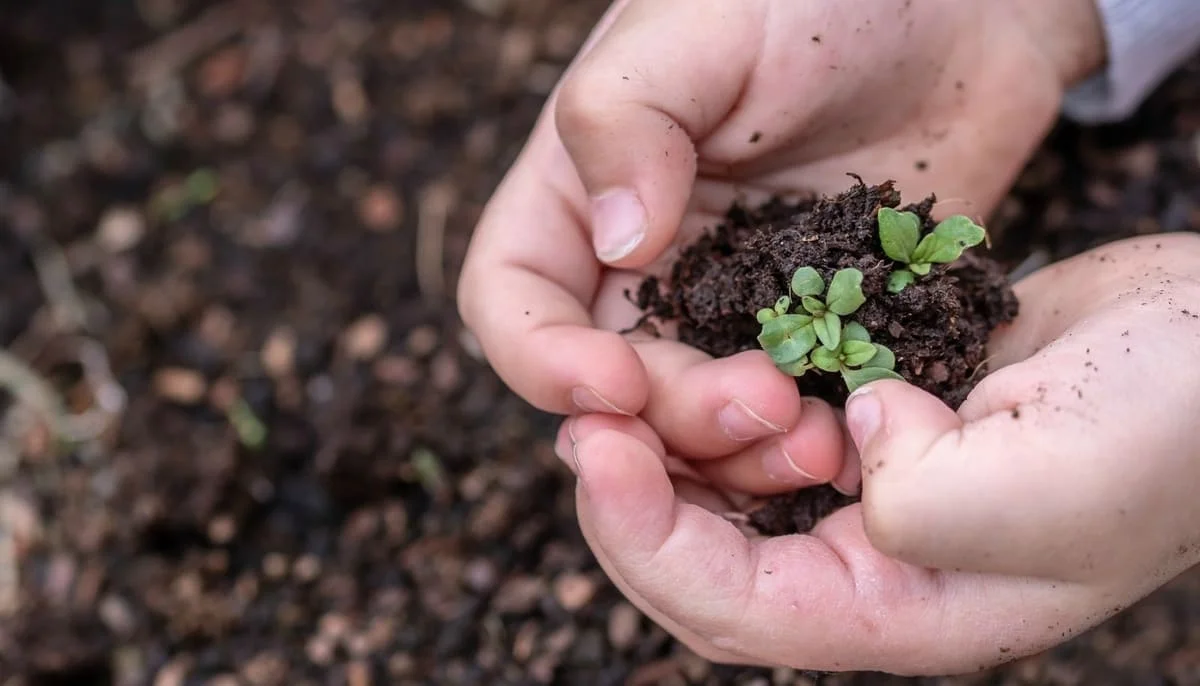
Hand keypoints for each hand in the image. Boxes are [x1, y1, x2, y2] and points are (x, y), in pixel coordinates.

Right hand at [458, 0, 1104, 491]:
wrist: (963, 5)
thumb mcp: (702, 26)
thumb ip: (628, 120)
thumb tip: (615, 244)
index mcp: (585, 191)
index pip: (513, 298)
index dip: (541, 359)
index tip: (611, 385)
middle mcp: (648, 263)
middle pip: (614, 384)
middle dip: (668, 416)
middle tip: (757, 405)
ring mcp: (736, 305)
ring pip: (700, 419)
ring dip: (739, 451)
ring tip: (815, 438)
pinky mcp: (820, 331)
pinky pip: (797, 410)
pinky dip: (814, 440)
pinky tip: (857, 436)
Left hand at [555, 234, 1199, 674]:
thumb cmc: (1167, 428)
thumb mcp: (1049, 484)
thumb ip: (925, 499)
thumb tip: (850, 441)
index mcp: (907, 612)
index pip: (734, 608)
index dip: (647, 539)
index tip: (595, 450)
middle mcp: (877, 567)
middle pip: (709, 561)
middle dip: (634, 498)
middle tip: (583, 418)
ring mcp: (875, 493)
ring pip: (730, 495)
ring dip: (672, 447)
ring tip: (623, 387)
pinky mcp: (880, 422)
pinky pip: (773, 428)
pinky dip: (727, 402)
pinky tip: (700, 359)